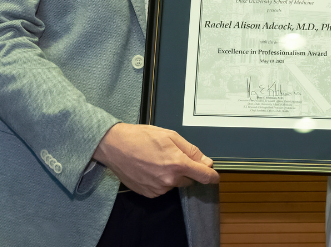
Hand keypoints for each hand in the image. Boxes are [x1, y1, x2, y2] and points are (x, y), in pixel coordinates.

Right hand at [93, 123, 219, 196]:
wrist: (116, 146)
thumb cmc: (142, 137)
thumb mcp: (171, 136)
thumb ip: (191, 151)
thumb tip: (206, 162)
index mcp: (178, 163)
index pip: (204, 176)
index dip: (212, 176)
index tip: (215, 176)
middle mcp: (169, 179)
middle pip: (189, 179)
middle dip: (186, 170)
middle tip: (172, 156)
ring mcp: (158, 188)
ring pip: (175, 184)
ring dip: (172, 175)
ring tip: (157, 160)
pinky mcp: (149, 193)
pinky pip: (163, 189)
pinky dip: (161, 181)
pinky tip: (150, 169)